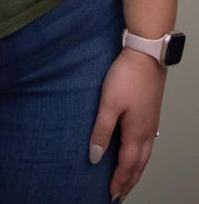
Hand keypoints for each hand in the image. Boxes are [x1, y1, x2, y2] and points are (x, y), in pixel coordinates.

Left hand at [88, 48, 166, 200]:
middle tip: (120, 194)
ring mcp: (151, 123)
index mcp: (137, 133)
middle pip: (139, 165)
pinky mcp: (150, 114)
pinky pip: (146, 144)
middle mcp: (147, 132)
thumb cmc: (126, 77)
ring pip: (144, 155)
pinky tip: (134, 152)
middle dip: (129, 181)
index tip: (111, 195)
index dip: (119, 181)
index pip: (128, 165)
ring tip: (127, 179)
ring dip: (136, 170)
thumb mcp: (108, 104)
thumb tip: (96, 156)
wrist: (145, 56)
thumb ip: (101, 131)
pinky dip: (139, 155)